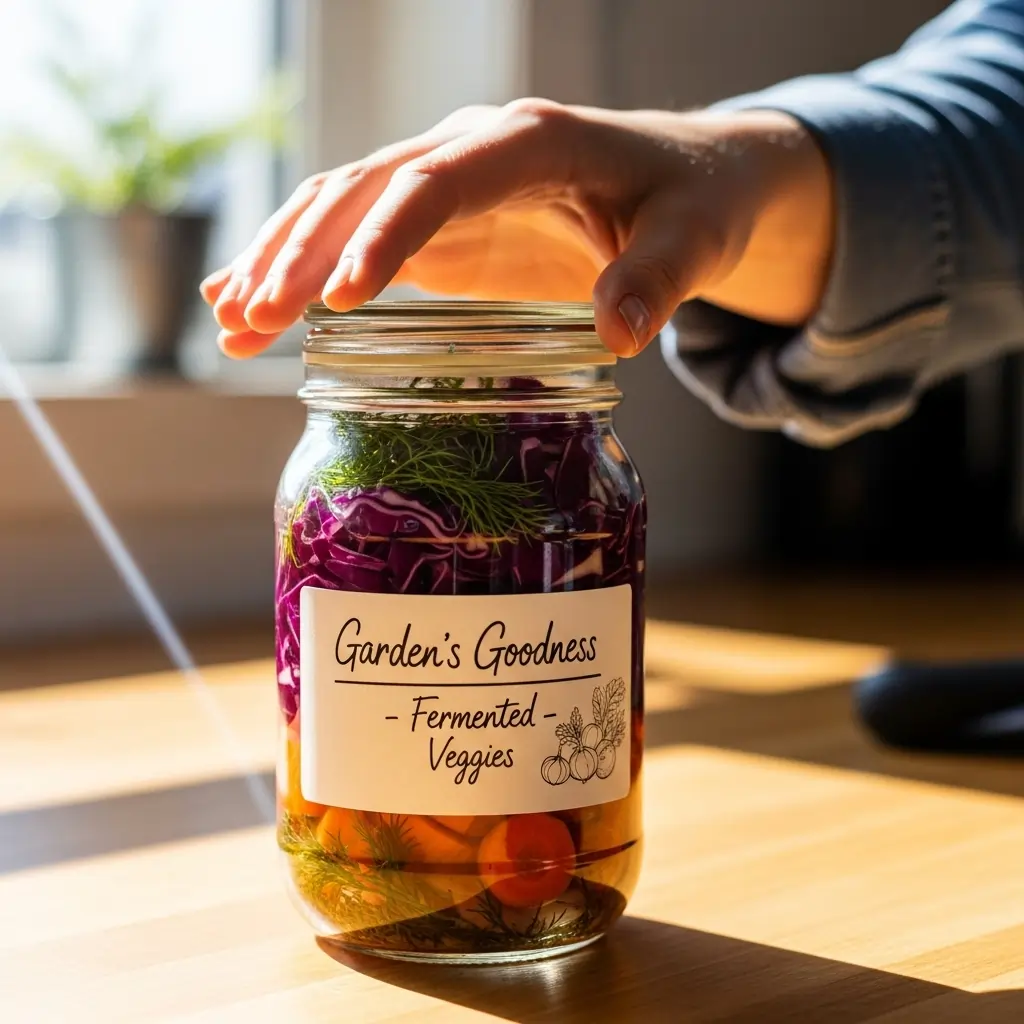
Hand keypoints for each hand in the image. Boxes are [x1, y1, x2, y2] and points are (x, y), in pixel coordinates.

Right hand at [201, 100, 832, 357]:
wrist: (685, 184)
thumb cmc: (693, 204)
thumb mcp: (694, 240)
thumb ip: (659, 278)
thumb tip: (618, 331)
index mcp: (531, 142)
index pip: (439, 180)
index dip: (387, 234)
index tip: (343, 299)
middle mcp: (472, 150)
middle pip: (365, 188)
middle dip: (304, 254)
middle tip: (252, 322)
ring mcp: (447, 183)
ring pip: (341, 206)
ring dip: (283, 261)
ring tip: (231, 324)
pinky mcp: (440, 222)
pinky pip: (354, 234)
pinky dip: (304, 269)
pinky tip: (254, 305)